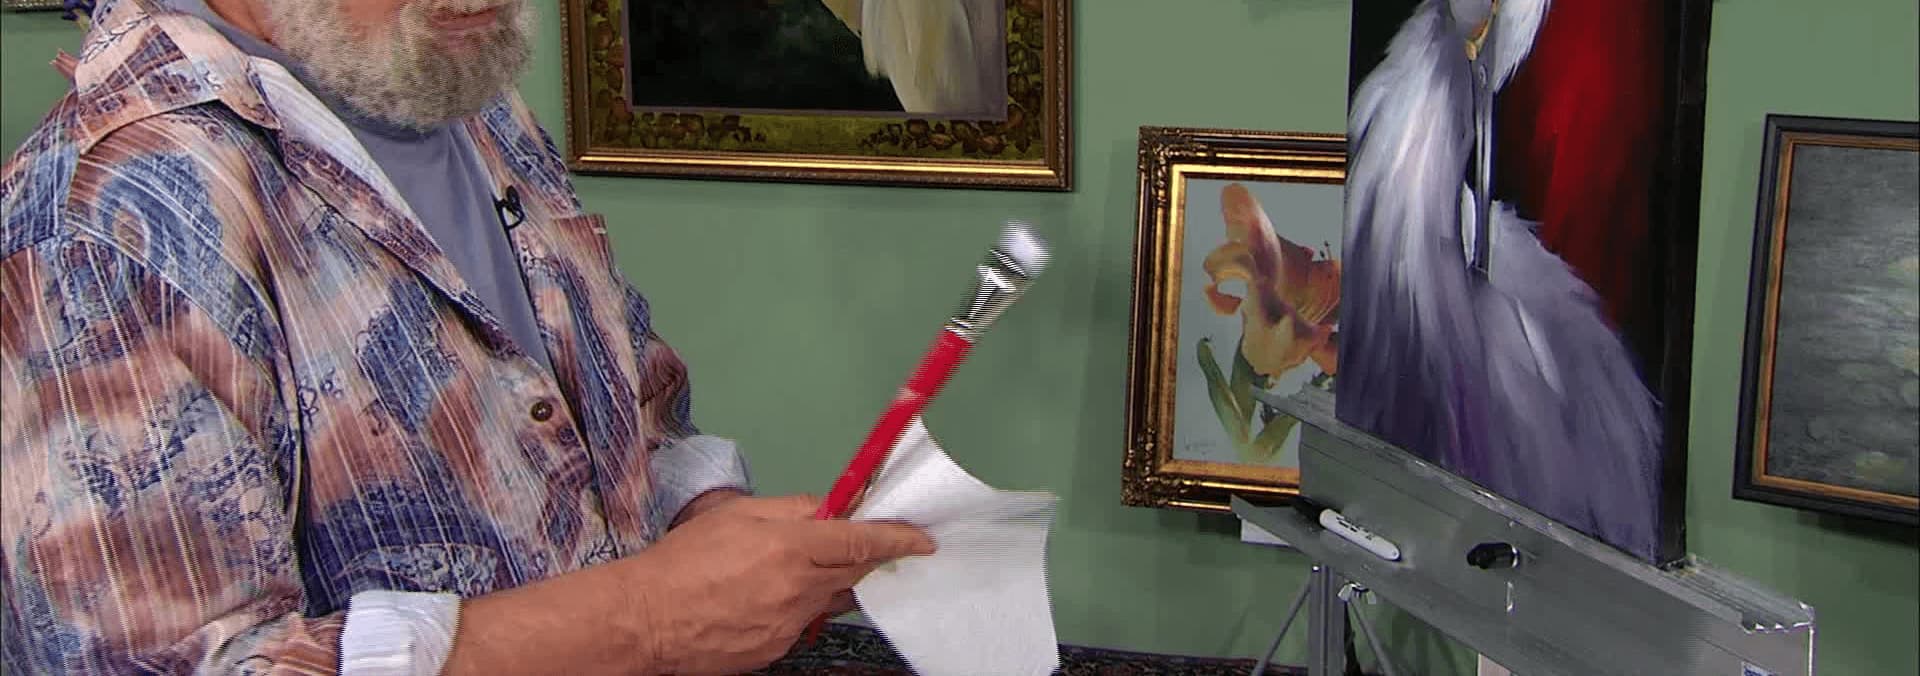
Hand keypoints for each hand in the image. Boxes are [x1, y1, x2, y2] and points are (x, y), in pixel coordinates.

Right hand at [632, 494, 934, 674]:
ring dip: (830, 583)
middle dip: (869, 559)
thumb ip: (790, 509)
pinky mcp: (777, 649)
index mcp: (790, 548)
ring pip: (830, 600)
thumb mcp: (736, 514)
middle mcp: (798, 589)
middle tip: (870, 546)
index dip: (897, 537)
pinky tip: (767, 599)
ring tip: (798, 572)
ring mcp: (790, 625)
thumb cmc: (682, 562)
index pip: (860, 541)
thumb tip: (826, 508)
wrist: (646, 620)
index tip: (923, 538)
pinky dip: (798, 607)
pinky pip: (803, 623)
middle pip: (855, 573)